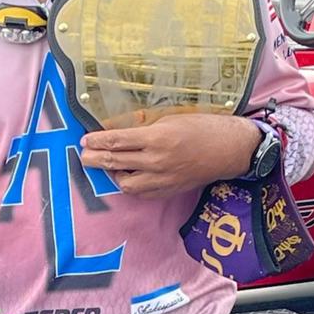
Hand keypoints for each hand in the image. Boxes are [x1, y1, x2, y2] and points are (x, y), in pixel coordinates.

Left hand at [80, 112, 260, 197]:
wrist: (229, 149)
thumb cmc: (203, 128)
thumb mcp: (170, 119)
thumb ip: (145, 129)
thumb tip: (120, 134)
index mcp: (157, 138)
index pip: (117, 141)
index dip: (97, 141)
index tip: (85, 140)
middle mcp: (157, 161)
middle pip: (116, 163)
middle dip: (96, 159)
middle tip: (84, 156)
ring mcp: (163, 179)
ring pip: (126, 184)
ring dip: (113, 175)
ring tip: (108, 166)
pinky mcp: (170, 191)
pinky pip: (143, 193)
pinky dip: (132, 185)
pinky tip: (129, 176)